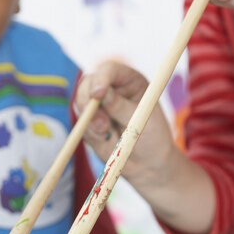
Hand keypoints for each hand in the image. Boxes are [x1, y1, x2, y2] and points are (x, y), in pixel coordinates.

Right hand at [75, 59, 215, 233]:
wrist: (148, 164)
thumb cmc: (152, 138)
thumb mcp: (143, 121)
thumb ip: (122, 107)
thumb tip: (102, 94)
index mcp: (129, 81)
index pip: (110, 70)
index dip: (101, 78)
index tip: (98, 94)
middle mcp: (112, 89)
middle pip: (88, 82)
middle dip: (87, 99)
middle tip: (98, 120)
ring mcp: (98, 105)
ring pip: (81, 103)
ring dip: (90, 120)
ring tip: (107, 133)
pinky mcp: (90, 122)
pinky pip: (81, 124)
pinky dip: (90, 132)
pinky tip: (106, 139)